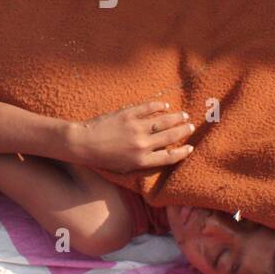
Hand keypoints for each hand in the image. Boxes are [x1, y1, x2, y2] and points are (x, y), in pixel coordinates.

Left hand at [72, 101, 194, 172]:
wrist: (83, 143)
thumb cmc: (103, 158)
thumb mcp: (125, 167)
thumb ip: (143, 161)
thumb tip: (159, 153)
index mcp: (142, 161)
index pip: (170, 157)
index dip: (183, 152)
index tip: (190, 147)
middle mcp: (142, 145)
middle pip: (170, 137)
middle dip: (183, 131)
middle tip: (191, 126)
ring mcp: (136, 128)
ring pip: (163, 121)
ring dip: (176, 118)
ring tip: (184, 116)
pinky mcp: (128, 114)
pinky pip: (148, 108)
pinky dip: (159, 106)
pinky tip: (165, 105)